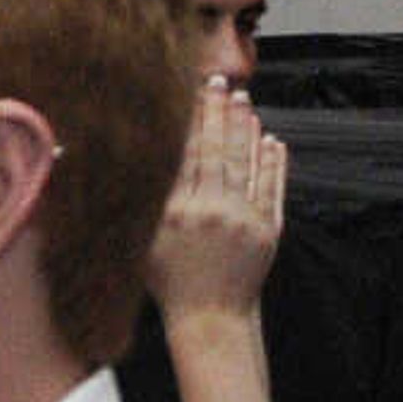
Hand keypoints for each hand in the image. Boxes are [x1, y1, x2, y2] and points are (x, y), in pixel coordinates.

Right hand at [146, 83, 286, 327]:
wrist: (210, 318)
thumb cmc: (171, 283)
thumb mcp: (143, 244)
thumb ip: (142, 204)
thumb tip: (131, 164)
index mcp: (175, 213)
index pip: (186, 154)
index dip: (191, 119)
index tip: (193, 92)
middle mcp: (209, 212)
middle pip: (216, 151)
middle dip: (220, 114)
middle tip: (223, 83)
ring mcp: (242, 220)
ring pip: (244, 163)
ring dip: (245, 129)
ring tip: (244, 102)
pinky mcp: (267, 229)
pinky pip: (271, 187)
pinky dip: (272, 162)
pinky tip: (271, 140)